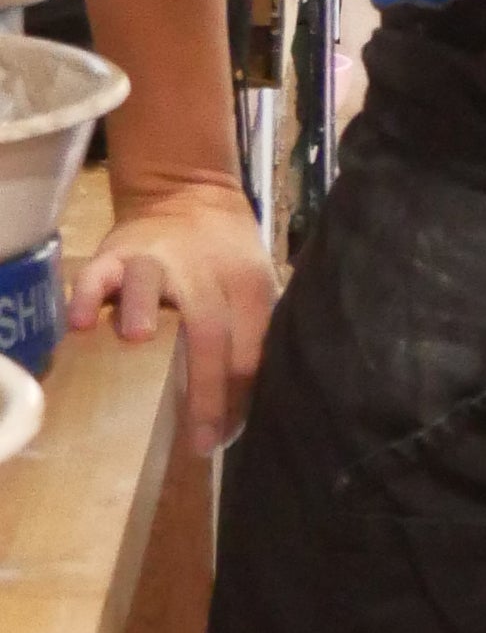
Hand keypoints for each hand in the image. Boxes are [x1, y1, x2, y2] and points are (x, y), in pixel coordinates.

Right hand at [67, 178, 276, 456]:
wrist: (190, 194)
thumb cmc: (227, 258)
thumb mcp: (256, 286)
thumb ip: (255, 333)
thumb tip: (254, 404)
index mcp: (249, 286)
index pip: (251, 347)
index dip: (242, 396)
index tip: (227, 438)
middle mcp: (206, 272)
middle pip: (209, 330)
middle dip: (206, 388)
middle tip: (201, 437)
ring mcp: (157, 261)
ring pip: (150, 283)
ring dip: (142, 309)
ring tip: (137, 340)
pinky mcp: (116, 253)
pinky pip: (99, 274)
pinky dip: (88, 296)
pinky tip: (82, 324)